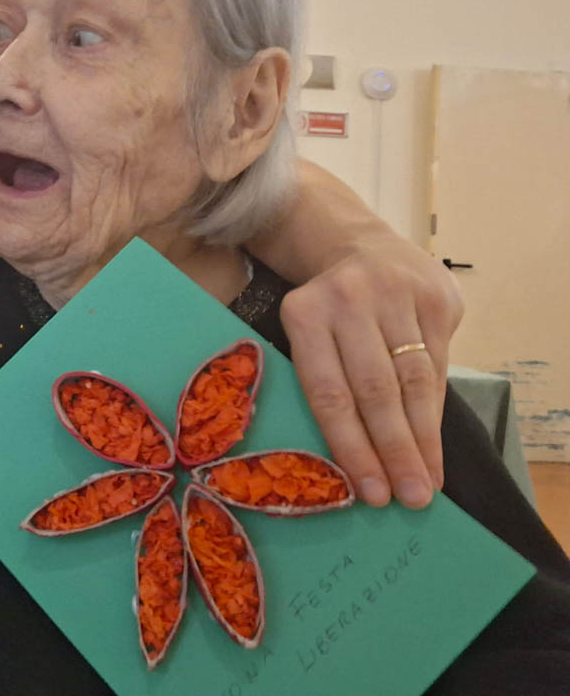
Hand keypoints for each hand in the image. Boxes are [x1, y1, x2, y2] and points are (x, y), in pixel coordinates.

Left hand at [279, 236, 462, 508]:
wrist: (361, 245)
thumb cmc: (328, 311)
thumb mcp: (306, 333)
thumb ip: (321, 381)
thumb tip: (343, 465)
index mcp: (304, 314)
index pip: (328, 392)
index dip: (351, 446)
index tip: (369, 492)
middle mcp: (349, 300)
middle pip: (375, 390)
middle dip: (394, 451)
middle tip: (409, 499)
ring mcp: (397, 295)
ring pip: (414, 381)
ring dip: (423, 440)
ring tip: (428, 484)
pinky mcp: (435, 297)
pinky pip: (439, 366)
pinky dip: (437, 412)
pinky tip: (436, 446)